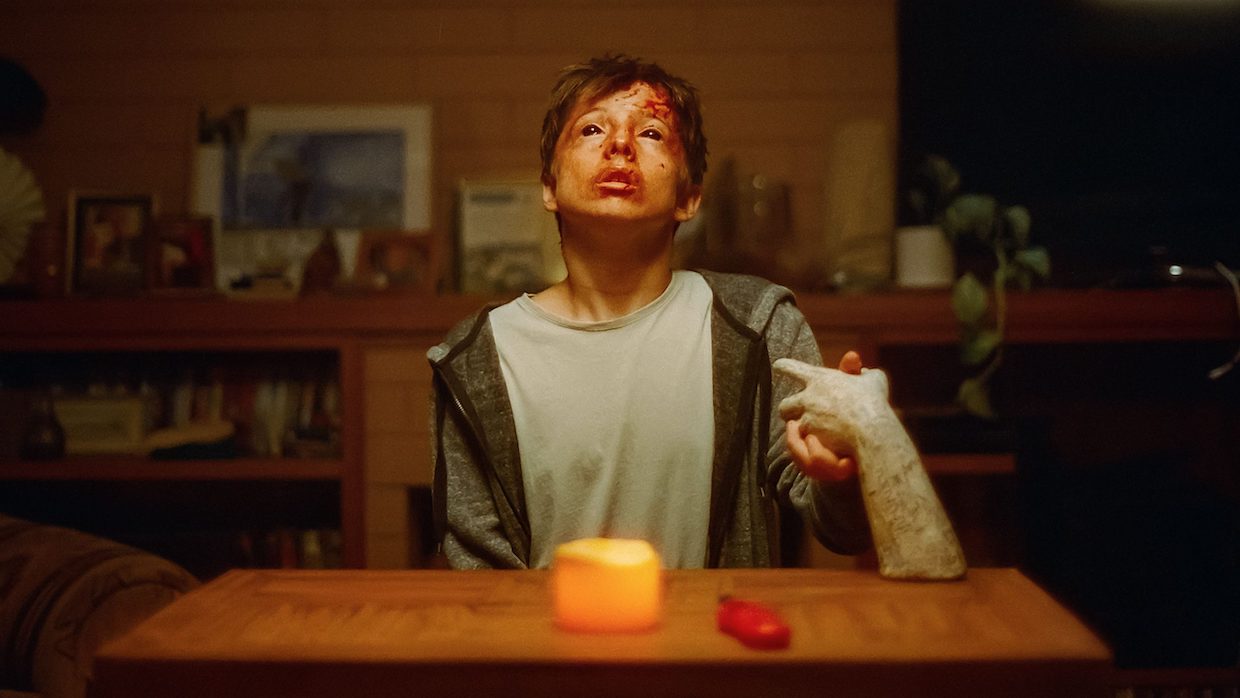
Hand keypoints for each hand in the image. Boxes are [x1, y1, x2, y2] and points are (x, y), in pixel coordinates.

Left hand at [784, 351, 861, 481]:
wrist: (871, 431)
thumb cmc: (874, 402)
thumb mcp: (873, 379)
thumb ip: (862, 372)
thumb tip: (861, 370)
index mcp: (819, 378)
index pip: (792, 368)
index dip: (783, 367)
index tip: (777, 366)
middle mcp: (807, 397)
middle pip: (784, 404)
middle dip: (788, 409)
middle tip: (797, 412)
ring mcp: (806, 418)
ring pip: (791, 424)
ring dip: (796, 427)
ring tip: (808, 429)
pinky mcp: (809, 436)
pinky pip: (803, 440)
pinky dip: (809, 442)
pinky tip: (821, 444)